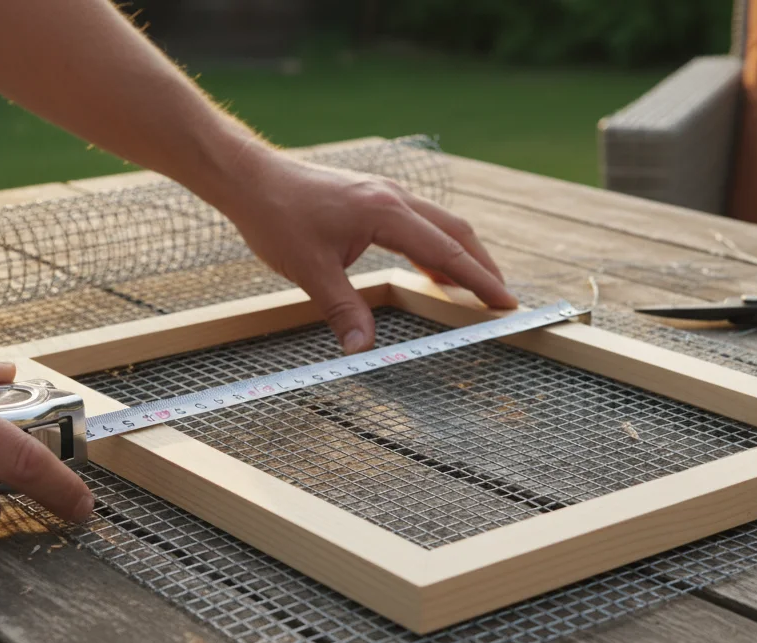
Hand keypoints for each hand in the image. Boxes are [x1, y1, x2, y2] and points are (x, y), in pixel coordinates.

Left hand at [221, 151, 516, 352]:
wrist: (251, 179)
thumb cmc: (277, 217)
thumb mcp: (310, 271)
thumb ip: (343, 310)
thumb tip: (363, 350)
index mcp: (386, 212)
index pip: (446, 250)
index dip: (479, 280)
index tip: (505, 302)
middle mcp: (394, 197)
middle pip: (456, 232)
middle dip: (482, 267)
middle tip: (500, 301)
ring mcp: (385, 193)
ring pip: (440, 224)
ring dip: (461, 255)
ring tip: (474, 289)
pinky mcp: (373, 196)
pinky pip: (418, 222)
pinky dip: (435, 246)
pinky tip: (432, 270)